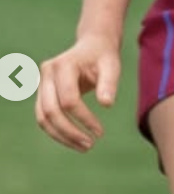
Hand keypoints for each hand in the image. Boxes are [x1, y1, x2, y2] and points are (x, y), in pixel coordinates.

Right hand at [36, 34, 120, 150]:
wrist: (92, 46)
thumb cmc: (103, 57)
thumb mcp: (112, 66)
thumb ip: (109, 84)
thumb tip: (106, 104)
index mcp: (63, 65)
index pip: (69, 100)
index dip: (84, 118)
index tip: (100, 132)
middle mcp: (46, 74)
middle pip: (51, 111)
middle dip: (69, 131)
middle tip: (90, 145)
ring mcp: (41, 83)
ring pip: (42, 117)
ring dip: (61, 136)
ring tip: (84, 147)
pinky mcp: (42, 93)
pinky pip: (43, 116)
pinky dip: (57, 131)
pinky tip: (74, 140)